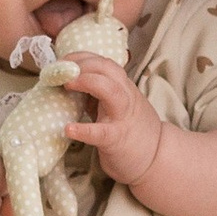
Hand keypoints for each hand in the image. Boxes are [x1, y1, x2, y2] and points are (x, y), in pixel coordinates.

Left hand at [54, 50, 165, 191]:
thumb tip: (68, 82)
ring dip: (87, 82)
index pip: (104, 62)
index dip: (81, 58)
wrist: (157, 158)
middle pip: (107, 69)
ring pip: (110, 90)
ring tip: (66, 85)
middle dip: (82, 64)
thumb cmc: (131, 130)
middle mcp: (125, 97)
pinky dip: (84, 130)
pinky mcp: (116, 140)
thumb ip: (99, 93)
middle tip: (59, 71)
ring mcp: (121, 117)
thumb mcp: (118, 105)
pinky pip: (101, 132)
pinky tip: (69, 129)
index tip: (62, 61)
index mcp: (122, 88)